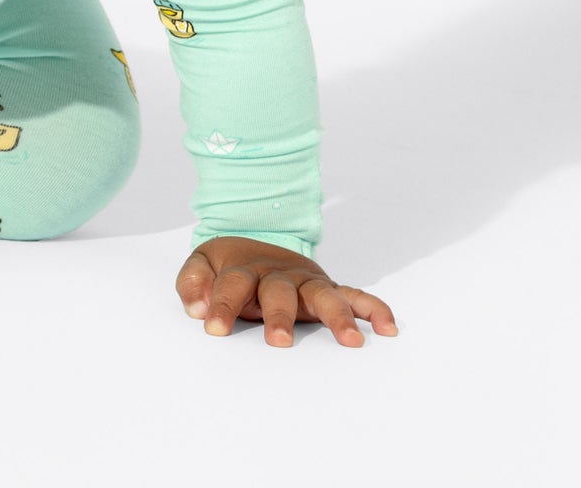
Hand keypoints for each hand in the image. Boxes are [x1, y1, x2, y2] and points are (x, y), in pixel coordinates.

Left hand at [175, 236, 397, 346]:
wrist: (255, 239)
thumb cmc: (229, 265)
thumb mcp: (203, 264)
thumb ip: (193, 283)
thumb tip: (195, 308)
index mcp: (245, 268)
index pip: (232, 284)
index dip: (221, 304)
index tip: (213, 328)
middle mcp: (279, 274)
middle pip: (279, 290)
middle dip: (279, 315)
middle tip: (277, 342)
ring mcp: (307, 281)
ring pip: (322, 294)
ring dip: (336, 315)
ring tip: (351, 341)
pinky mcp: (328, 288)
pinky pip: (356, 296)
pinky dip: (373, 309)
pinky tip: (387, 328)